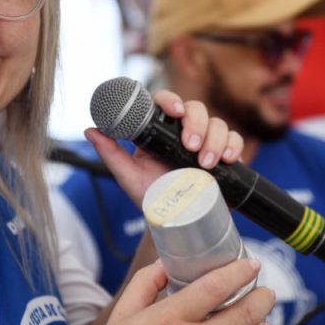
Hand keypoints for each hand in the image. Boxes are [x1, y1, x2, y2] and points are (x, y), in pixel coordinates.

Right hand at [72, 258, 274, 324]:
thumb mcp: (122, 315)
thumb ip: (145, 283)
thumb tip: (166, 263)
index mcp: (169, 321)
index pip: (217, 287)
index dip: (240, 271)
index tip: (251, 265)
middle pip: (247, 315)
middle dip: (263, 298)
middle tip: (265, 293)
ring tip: (260, 322)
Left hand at [85, 90, 243, 206]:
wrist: (176, 223)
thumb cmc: (151, 196)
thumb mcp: (128, 176)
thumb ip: (111, 153)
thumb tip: (90, 130)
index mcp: (159, 130)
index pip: (165, 103)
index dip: (171, 100)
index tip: (173, 111)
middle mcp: (183, 132)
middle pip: (196, 109)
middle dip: (196, 124)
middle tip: (190, 145)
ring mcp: (205, 142)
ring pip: (217, 123)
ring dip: (214, 139)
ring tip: (206, 163)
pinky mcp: (224, 155)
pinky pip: (234, 140)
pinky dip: (233, 146)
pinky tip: (227, 159)